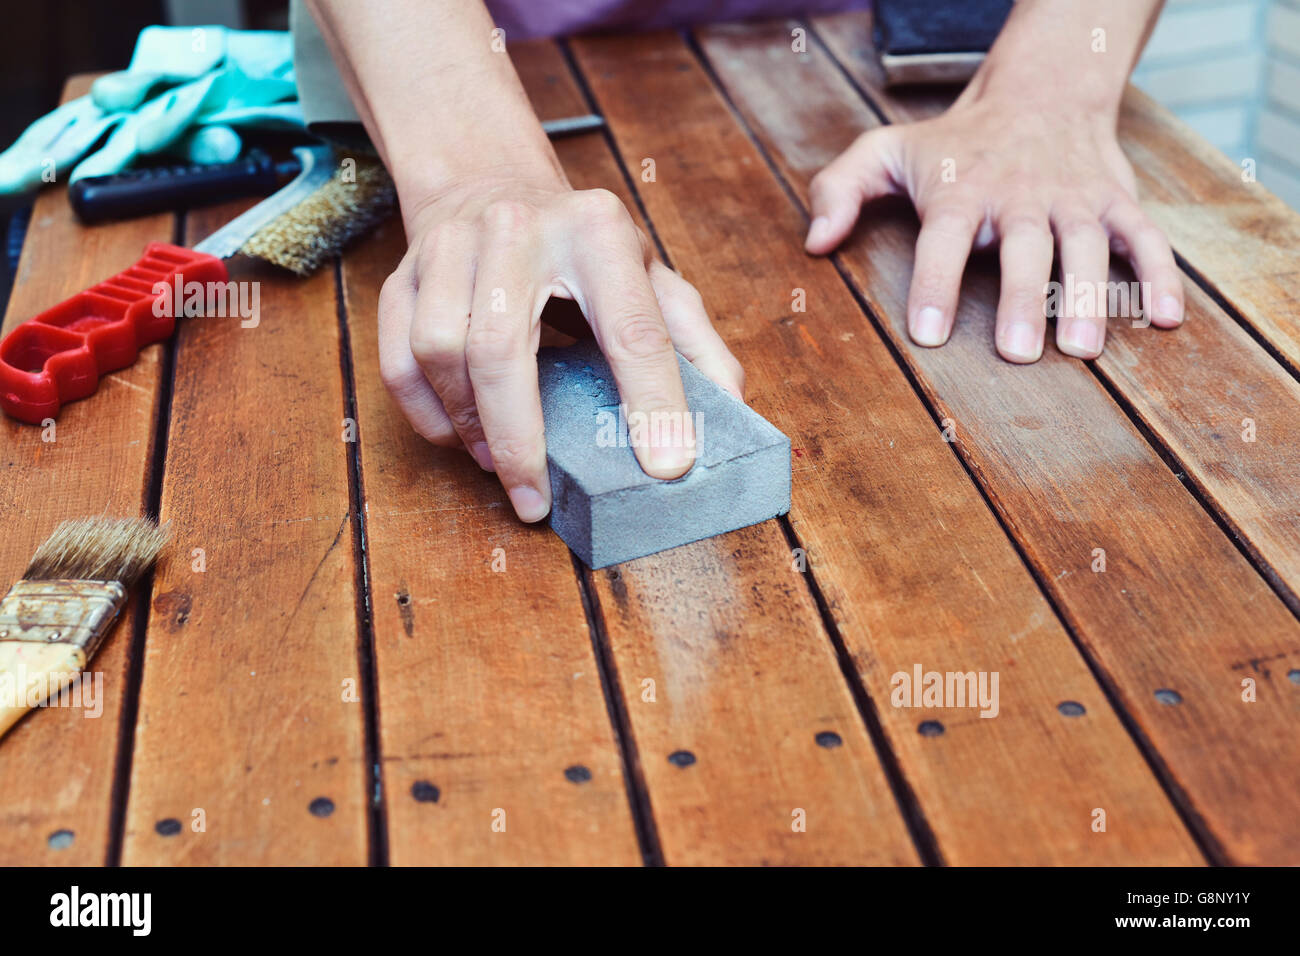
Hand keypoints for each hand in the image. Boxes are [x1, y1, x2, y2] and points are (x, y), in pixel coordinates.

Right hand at [378, 178, 744, 521]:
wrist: (489, 183)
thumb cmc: (580, 249)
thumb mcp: (651, 277)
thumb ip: (693, 340)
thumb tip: (732, 409)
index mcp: (598, 230)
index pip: (631, 328)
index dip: (653, 402)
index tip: (667, 466)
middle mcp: (517, 228)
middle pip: (503, 350)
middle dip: (520, 440)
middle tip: (537, 500)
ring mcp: (450, 246)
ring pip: (440, 353)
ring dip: (469, 426)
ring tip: (502, 463)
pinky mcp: (403, 272)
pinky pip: (397, 360)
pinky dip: (428, 414)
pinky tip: (462, 438)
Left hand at [804, 91, 1184, 361]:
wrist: (1041, 89)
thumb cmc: (953, 140)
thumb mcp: (885, 150)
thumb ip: (840, 189)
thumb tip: (813, 242)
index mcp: (962, 189)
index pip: (945, 238)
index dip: (935, 285)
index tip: (929, 334)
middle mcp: (1021, 194)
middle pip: (1024, 246)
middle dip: (1019, 297)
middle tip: (1015, 352)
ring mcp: (1074, 197)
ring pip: (1086, 245)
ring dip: (1088, 295)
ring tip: (1081, 349)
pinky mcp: (1116, 201)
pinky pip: (1145, 236)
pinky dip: (1161, 274)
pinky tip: (1167, 319)